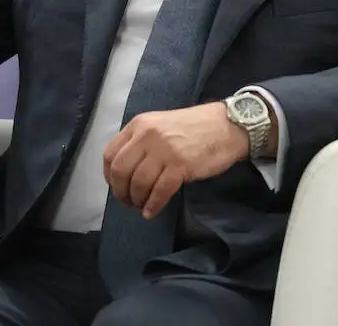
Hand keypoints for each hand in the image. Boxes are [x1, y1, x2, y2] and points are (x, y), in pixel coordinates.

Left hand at [102, 102, 247, 219]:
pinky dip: (153, 205)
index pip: (110, 154)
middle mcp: (147, 135)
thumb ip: (142, 142)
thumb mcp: (161, 125)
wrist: (228, 125)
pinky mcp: (180, 165)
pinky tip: (152, 212)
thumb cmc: (195, 127)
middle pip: (121, 171)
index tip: (116, 187)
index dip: (109, 176)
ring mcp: (164, 150)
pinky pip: (159, 191)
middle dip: (121, 192)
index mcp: (139, 124)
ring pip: (138, 183)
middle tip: (128, 202)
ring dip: (137, 200)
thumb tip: (127, 172)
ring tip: (142, 207)